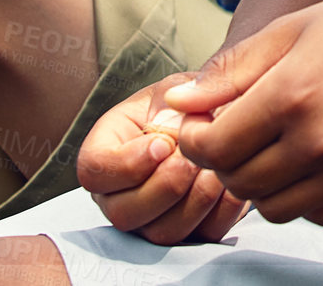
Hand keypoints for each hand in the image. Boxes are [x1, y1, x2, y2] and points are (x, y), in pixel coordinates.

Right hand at [76, 72, 249, 243]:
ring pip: (160, 234)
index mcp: (106, 151)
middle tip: (190, 160)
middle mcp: (120, 193)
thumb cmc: (186, 102)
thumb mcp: (174, 86)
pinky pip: (200, 237)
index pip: (93, 171)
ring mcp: (152, 218)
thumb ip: (166, 102)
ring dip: (193, 201)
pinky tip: (229, 183)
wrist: (218, 117)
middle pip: (123, 213)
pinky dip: (220, 211)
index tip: (162, 145)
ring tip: (214, 169)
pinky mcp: (189, 230)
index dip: (127, 164)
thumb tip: (163, 131)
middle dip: (164, 187)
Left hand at [166, 0, 322, 226]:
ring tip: (281, 142)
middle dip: (227, 160)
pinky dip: (307, 193)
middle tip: (239, 131)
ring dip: (264, 182)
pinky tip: (320, 153)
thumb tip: (178, 102)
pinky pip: (318, 213)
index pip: (214, 148)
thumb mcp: (294, 28)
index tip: (201, 126)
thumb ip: (232, 69)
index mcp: (293, 96)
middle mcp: (321, 144)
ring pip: (275, 208)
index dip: (196, 140)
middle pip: (239, 183)